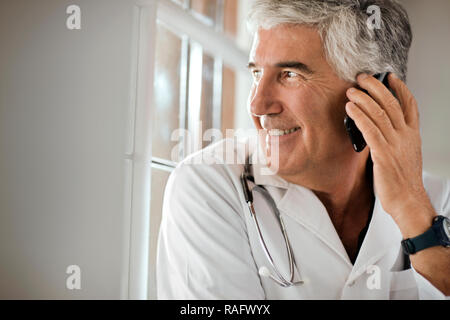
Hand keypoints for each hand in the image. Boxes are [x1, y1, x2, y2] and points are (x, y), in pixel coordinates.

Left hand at [345, 73, 434, 229]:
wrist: (408, 201)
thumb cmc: (404, 181)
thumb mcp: (405, 154)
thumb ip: (396, 139)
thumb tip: (380, 127)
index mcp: (412, 135)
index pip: (409, 104)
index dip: (399, 87)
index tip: (389, 76)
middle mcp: (405, 136)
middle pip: (391, 103)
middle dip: (375, 86)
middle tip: (362, 77)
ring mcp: (395, 145)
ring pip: (379, 113)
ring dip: (363, 99)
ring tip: (351, 90)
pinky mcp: (383, 155)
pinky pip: (370, 130)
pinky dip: (359, 116)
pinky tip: (350, 108)